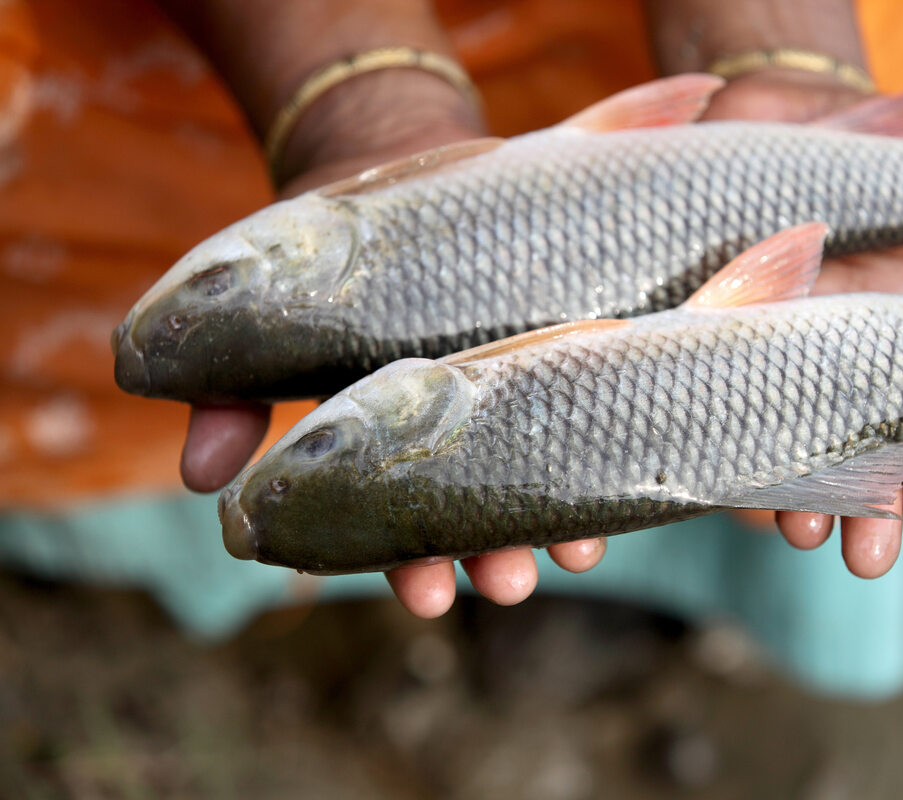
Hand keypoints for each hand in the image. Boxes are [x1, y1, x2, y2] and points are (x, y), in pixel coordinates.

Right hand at [164, 0, 608, 614]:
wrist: (392, 170)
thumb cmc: (329, 268)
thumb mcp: (273, 324)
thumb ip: (232, 398)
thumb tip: (201, 476)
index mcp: (385, 439)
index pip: (395, 520)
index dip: (406, 565)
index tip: (424, 593)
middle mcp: (451, 431)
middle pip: (473, 512)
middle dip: (488, 556)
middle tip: (505, 583)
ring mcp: (505, 390)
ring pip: (531, 473)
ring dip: (554, 521)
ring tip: (572, 555)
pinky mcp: (548, 344)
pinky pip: (577, 405)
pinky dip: (598, 445)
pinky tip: (620, 469)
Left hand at [703, 71, 902, 576]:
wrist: (780, 126)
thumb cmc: (884, 173)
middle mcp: (849, 372)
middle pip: (867, 466)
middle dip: (868, 518)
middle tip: (863, 560)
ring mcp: (784, 368)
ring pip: (797, 457)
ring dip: (802, 500)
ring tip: (798, 529)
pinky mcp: (722, 358)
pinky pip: (726, 423)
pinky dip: (729, 459)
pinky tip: (739, 486)